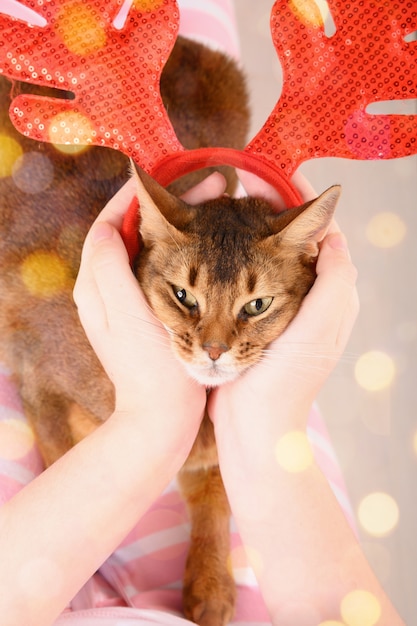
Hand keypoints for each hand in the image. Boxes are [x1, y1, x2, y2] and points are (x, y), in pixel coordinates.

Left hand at [73, 174, 225, 453]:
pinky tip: (219, 242)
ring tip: (219, 205)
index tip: (191, 176)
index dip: (151, 192)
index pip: (115, 218)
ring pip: (157, 242)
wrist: (160, 414)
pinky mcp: (156, 308)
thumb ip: (110, 266)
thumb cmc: (147, 369)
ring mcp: (133, 296)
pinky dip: (192, 245)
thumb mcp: (127, 315)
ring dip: (186, 219)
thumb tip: (109, 223)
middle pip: (138, 225)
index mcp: (97, 282)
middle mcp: (109, 285)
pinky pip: (171, 262)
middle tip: (216, 187)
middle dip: (176, 200)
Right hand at [209, 172, 358, 438]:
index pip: (317, 229)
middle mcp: (301, 294)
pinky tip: (198, 239)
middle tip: (235, 182)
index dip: (297, 196)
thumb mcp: (318, 329)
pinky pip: (234, 272)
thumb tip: (334, 231)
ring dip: (240, 225)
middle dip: (264, 205)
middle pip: (285, 232)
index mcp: (326, 291)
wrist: (255, 425)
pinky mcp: (242, 316)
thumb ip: (333, 279)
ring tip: (216, 201)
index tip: (270, 173)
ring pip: (257, 250)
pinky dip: (220, 252)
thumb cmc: (289, 381)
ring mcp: (268, 304)